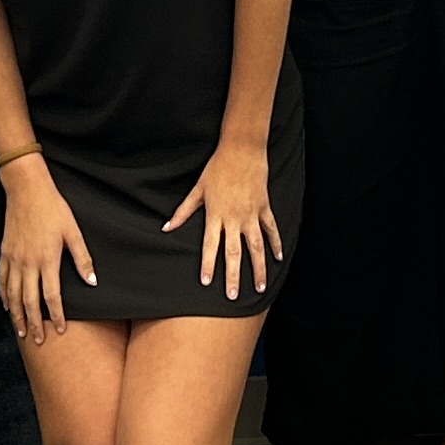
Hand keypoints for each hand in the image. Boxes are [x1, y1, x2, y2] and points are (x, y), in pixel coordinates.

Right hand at [0, 160, 95, 342]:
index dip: (56, 315)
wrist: (27, 190)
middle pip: (30, 301)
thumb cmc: (53, 209)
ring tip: (21, 331)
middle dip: (34, 323)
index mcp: (47, 260)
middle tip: (38, 340)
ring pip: (13, 294)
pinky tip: (7, 306)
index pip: (52, 296)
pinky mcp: (4, 253)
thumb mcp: (73, 232)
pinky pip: (2, 280)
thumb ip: (82, 258)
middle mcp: (28, 263)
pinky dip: (4, 296)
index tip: (60, 330)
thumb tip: (92, 281)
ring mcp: (13, 259)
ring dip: (17, 315)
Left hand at [167, 139, 282, 302]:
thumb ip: (183, 211)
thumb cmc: (217, 168)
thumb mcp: (197, 189)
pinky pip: (271, 229)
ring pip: (256, 246)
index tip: (207, 282)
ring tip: (259, 286)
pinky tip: (278, 258)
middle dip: (233, 275)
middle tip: (233, 295)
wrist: (242, 149)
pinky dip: (276, 244)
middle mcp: (234, 218)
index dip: (208, 264)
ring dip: (258, 267)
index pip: (210, 245)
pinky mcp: (264, 207)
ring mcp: (251, 214)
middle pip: (234, 252)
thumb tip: (166, 227)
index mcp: (216, 214)